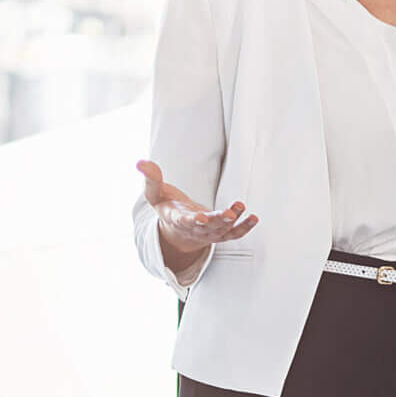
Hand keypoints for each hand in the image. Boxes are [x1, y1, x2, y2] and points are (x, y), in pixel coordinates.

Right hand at [138, 160, 257, 273]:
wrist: (177, 230)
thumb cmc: (167, 207)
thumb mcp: (155, 193)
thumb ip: (151, 178)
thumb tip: (141, 162)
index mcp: (177, 219)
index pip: (184, 222)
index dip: (193, 221)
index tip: (201, 218)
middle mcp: (195, 229)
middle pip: (208, 228)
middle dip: (218, 221)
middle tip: (229, 214)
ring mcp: (209, 233)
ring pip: (222, 231)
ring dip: (233, 221)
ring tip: (240, 207)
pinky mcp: (220, 233)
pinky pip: (234, 234)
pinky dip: (244, 228)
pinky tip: (254, 218)